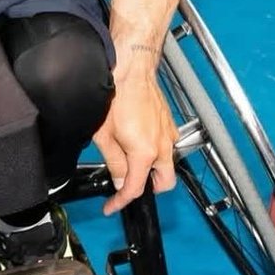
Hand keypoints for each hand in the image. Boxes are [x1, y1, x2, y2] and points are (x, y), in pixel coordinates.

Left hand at [92, 64, 177, 214]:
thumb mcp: (104, 135)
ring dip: (154, 169)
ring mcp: (168, 133)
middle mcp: (162, 146)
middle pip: (165, 183)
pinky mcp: (170, 123)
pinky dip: (158, 151)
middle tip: (127, 186)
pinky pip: (168, 145)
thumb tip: (119, 179)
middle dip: (148, 189)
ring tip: (132, 161)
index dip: (120, 202)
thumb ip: (114, 162)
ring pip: (168, 164)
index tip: (111, 206)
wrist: (131, 68)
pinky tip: (141, 142)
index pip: (135, 189)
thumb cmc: (116, 95)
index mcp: (144, 153)